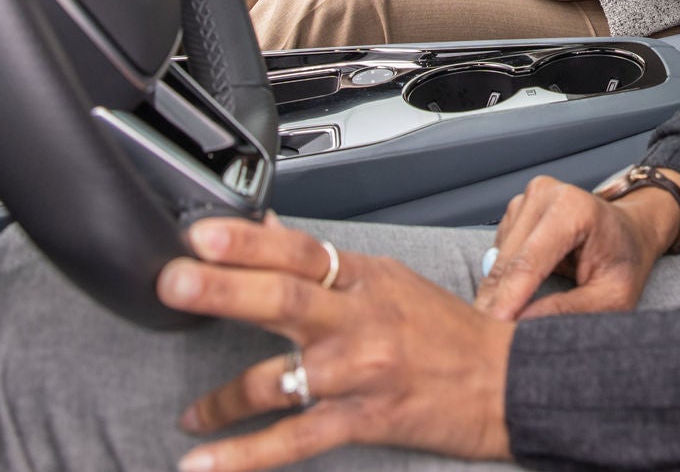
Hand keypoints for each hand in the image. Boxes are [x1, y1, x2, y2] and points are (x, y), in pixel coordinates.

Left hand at [160, 215, 513, 470]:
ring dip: (223, 398)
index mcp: (366, 278)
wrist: (505, 382)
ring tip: (190, 412)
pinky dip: (244, 455)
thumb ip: (324, 264)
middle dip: (224, 289)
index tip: (201, 233)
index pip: (298, 250)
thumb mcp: (389, 281)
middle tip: (174, 281)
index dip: (247, 240)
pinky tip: (205, 460)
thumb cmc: (446, 332)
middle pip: (284, 298)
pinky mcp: (363, 420)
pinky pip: (294, 440)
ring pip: (280, 377)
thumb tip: (262, 230)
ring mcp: (359, 372)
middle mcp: (360, 319)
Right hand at [473, 173, 679, 321]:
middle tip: (494, 342)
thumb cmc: (625, 261)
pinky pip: (499, 254)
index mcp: (573, 208)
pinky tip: (522, 291)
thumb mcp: (613, 296)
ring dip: (499, 294)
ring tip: (511, 321)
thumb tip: (522, 324)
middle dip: (496, 304)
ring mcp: (528, 198)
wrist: (631, 231)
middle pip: (507, 262)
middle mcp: (546, 194)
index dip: (507, 299)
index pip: (529, 262)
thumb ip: (569, 310)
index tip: (492, 331)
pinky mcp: (517, 209)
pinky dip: (504, 279)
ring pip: (497, 260)